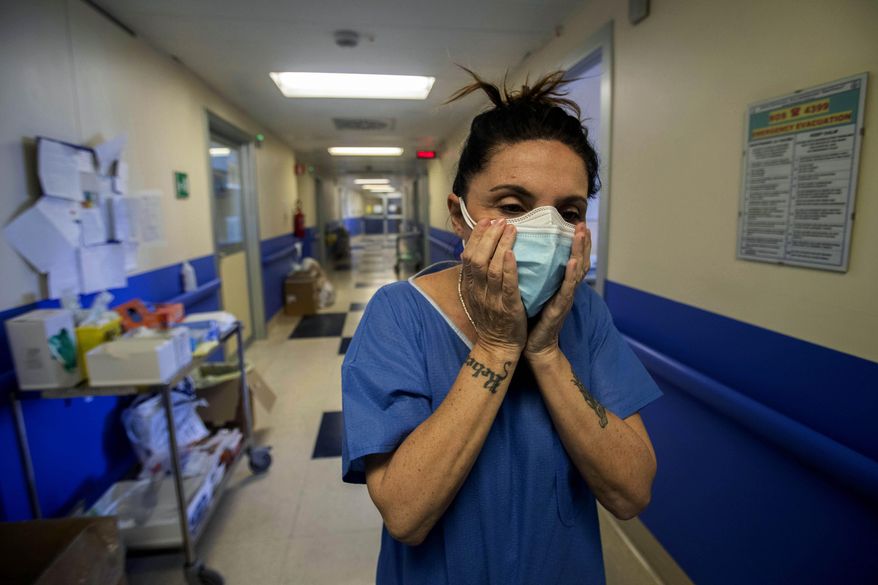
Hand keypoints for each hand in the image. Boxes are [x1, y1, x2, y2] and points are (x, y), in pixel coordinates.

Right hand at [460, 218, 526, 355]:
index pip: (468, 255)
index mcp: (470, 287)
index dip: (477, 236)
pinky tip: (512, 253)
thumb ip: (475, 276)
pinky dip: (509, 268)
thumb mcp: (476, 296)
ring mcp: (491, 300)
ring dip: (501, 245)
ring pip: (492, 267)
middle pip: (478, 258)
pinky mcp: (507, 308)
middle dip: (488, 236)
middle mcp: (477, 291)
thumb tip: (473, 252)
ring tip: (511, 228)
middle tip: (500, 220)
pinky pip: (507, 285)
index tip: (486, 221)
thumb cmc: (491, 319)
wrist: (498, 347)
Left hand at [525, 223, 590, 360]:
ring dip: (580, 252)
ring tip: (581, 235)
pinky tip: (571, 263)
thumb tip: (524, 253)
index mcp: (560, 284)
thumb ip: (535, 275)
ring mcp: (565, 298)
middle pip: (579, 261)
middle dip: (582, 242)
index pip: (572, 258)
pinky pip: (566, 290)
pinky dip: (570, 275)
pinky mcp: (559, 309)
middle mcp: (566, 289)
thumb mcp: (534, 292)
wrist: (534, 346)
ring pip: (577, 272)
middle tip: (583, 224)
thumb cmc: (532, 318)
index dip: (576, 243)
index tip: (577, 224)